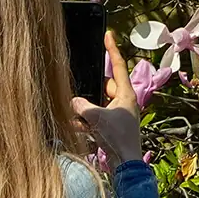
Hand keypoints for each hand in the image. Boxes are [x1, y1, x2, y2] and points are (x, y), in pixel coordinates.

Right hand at [73, 31, 142, 166]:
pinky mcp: (112, 126)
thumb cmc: (118, 137)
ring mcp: (118, 114)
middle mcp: (123, 101)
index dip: (112, 49)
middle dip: (90, 89)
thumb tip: (73, 101)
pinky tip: (75, 125)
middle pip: (104, 86)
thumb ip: (82, 106)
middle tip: (78, 90)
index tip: (108, 34)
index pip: (118, 66)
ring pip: (97, 103)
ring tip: (75, 112)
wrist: (126, 163)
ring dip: (85, 108)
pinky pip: (95, 117)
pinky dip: (85, 120)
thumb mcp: (97, 118)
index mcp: (125, 93)